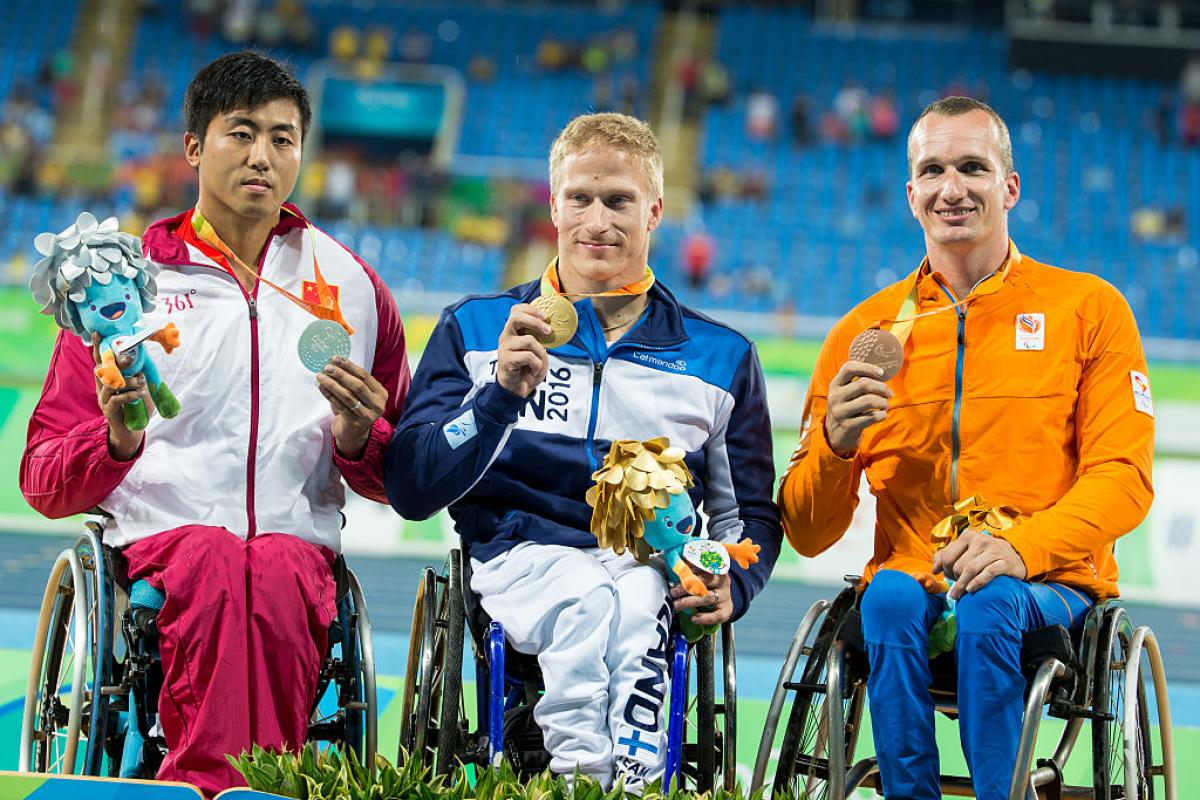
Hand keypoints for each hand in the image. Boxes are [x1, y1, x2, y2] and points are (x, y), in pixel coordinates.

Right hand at [92, 333, 147, 460]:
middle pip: (102, 369)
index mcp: (107, 379)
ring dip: (129, 381)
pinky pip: (117, 399)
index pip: (101, 360)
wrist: (131, 431)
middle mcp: (102, 387)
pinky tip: (140, 394)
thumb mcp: (138, 386)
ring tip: (141, 382)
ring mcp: (104, 399)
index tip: (99, 333)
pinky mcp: (109, 411)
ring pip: (111, 384)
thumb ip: (137, 373)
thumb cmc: (135, 406)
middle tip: (130, 358)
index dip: (99, 347)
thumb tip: (142, 357)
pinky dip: (130, 395)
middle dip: (115, 362)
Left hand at [317, 355, 387, 458]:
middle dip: (341, 374)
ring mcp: (367, 415)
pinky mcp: (355, 422)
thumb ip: (352, 381)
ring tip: (320, 376)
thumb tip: (334, 364)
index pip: (365, 376)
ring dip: (332, 384)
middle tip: (327, 367)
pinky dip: (329, 395)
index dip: (349, 366)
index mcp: (381, 393)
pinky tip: (321, 387)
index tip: (336, 358)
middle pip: (357, 385)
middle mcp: (377, 404)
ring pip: (347, 395)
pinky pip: (339, 405)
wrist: (354, 433)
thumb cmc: (355, 409)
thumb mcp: (360, 395)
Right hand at [497, 303, 549, 397]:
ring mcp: (505, 348)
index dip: (531, 309)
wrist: (517, 388)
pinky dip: (536, 365)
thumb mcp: (537, 350)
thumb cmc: (528, 367)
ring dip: (540, 353)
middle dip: (535, 322)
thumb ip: (540, 338)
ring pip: (529, 340)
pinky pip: (529, 357)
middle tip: (548, 331)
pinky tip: (532, 370)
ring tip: (537, 362)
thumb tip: (551, 328)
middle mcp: (506, 336)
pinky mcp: (506, 360)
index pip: (516, 311)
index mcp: (513, 330)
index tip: (545, 316)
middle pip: (517, 318)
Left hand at [670, 571, 732, 625]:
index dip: (688, 571)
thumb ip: (689, 572)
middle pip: (705, 581)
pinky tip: (693, 618)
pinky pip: (717, 615)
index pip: (702, 568)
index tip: (675, 575)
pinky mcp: (727, 610)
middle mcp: (722, 582)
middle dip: (686, 587)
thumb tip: (671, 566)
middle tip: (673, 592)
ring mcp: (726, 596)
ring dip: (690, 601)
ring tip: (677, 605)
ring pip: (708, 598)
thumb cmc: (706, 586)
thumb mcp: (700, 576)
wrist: (723, 600)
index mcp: (715, 569)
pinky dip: (705, 618)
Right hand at [824, 360, 892, 454]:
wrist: (835, 434)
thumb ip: (858, 381)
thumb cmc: (848, 408)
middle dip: (882, 388)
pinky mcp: (848, 426)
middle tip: (889, 394)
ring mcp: (840, 412)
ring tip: (886, 405)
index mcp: (835, 384)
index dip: (867, 367)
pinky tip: (882, 415)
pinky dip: (882, 415)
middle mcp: (835, 397)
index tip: (881, 373)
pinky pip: (871, 417)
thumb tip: (882, 372)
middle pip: (863, 384)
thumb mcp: (846, 393)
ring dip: (883, 402)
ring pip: (869, 401)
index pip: (849, 368)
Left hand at [932, 529, 1027, 599]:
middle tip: (955, 588)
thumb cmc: (984, 555)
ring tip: (957, 595)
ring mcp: (994, 550)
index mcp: (968, 536)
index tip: (948, 579)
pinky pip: (988, 573)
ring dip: (962, 585)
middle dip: (954, 579)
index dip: (945, 570)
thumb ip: (946, 556)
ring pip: (971, 569)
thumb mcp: (965, 551)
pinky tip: (970, 589)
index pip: (948, 557)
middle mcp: (980, 540)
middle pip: (959, 565)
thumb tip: (934, 570)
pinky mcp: (1005, 562)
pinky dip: (977, 582)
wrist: (1014, 557)